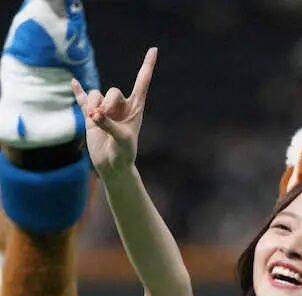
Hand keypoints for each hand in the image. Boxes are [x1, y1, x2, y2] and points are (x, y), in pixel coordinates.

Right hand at [71, 47, 157, 178]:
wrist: (113, 166)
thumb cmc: (124, 154)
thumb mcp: (122, 139)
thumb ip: (109, 124)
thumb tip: (93, 114)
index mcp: (135, 108)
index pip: (142, 82)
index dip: (147, 66)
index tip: (154, 50)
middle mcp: (121, 106)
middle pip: (113, 91)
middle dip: (107, 103)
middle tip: (103, 118)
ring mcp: (105, 109)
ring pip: (96, 94)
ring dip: (93, 105)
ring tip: (93, 120)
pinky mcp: (91, 116)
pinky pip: (83, 99)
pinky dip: (79, 92)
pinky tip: (74, 83)